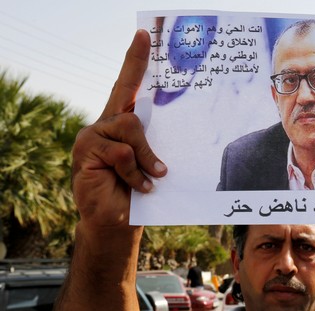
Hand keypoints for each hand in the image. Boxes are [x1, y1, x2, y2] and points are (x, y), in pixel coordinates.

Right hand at [72, 30, 166, 228]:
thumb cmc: (137, 192)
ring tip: (151, 179)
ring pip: (131, 127)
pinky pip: (122, 151)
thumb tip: (177, 129)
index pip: (128, 85)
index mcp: (122, 123)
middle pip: (129, 101)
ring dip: (146, 158)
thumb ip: (154, 145)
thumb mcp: (151, 165)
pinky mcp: (86, 149)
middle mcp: (105, 123)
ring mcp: (93, 134)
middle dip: (148, 123)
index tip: (144, 34)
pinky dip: (135, 172)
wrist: (116, 222)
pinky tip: (139, 187)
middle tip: (160, 162)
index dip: (135, 60)